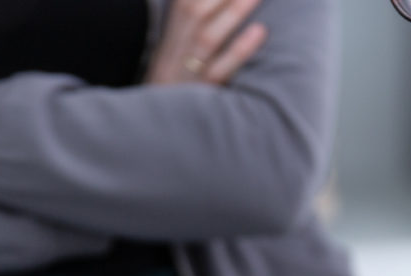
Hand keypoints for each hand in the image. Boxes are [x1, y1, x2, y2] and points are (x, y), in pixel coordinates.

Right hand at [145, 0, 268, 85]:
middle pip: (196, 10)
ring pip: (209, 37)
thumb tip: (211, 5)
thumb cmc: (173, 76)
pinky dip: (240, 51)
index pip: (184, 1)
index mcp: (170, 32)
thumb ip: (192, 13)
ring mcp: (186, 73)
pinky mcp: (200, 95)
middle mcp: (175, 49)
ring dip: (234, 10)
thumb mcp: (176, 41)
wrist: (150, 128)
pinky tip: (260, 32)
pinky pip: (220, 71)